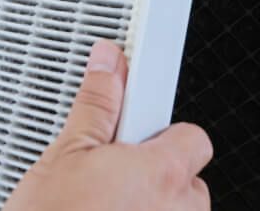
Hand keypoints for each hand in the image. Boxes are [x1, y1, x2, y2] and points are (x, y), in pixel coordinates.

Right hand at [4, 40, 211, 210]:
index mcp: (162, 173)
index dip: (161, 135)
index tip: (136, 136)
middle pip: (188, 180)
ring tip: (106, 210)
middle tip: (113, 180)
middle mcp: (180, 210)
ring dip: (152, 210)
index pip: (193, 137)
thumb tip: (109, 62)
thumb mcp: (66, 154)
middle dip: (156, 177)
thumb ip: (97, 104)